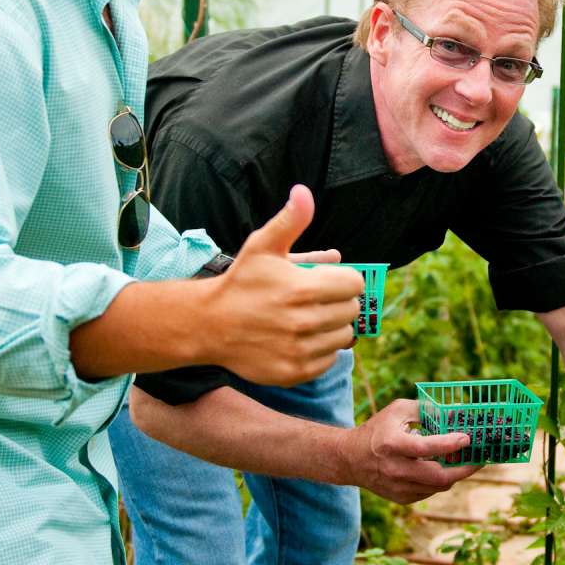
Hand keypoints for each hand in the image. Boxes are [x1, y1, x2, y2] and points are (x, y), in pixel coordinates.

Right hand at [201, 186, 363, 386]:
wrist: (210, 325)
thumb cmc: (241, 282)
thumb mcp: (262, 246)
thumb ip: (290, 220)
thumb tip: (304, 192)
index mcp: (302, 289)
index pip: (354, 284)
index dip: (343, 279)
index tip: (327, 280)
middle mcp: (304, 322)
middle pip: (352, 309)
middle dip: (338, 301)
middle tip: (316, 298)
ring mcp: (300, 350)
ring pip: (344, 336)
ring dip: (332, 326)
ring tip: (309, 318)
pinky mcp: (296, 372)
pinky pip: (330, 360)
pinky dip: (321, 350)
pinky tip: (301, 338)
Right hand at [337, 397, 478, 502]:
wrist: (350, 459)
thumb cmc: (378, 430)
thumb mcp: (397, 411)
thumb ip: (425, 410)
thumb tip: (455, 412)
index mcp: (392, 444)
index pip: (426, 447)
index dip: (450, 444)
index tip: (467, 438)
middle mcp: (395, 469)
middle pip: (439, 477)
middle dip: (465, 469)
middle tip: (480, 460)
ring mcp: (398, 487)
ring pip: (438, 486)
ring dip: (455, 474)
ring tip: (466, 462)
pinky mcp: (401, 498)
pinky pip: (430, 491)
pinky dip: (441, 481)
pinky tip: (445, 468)